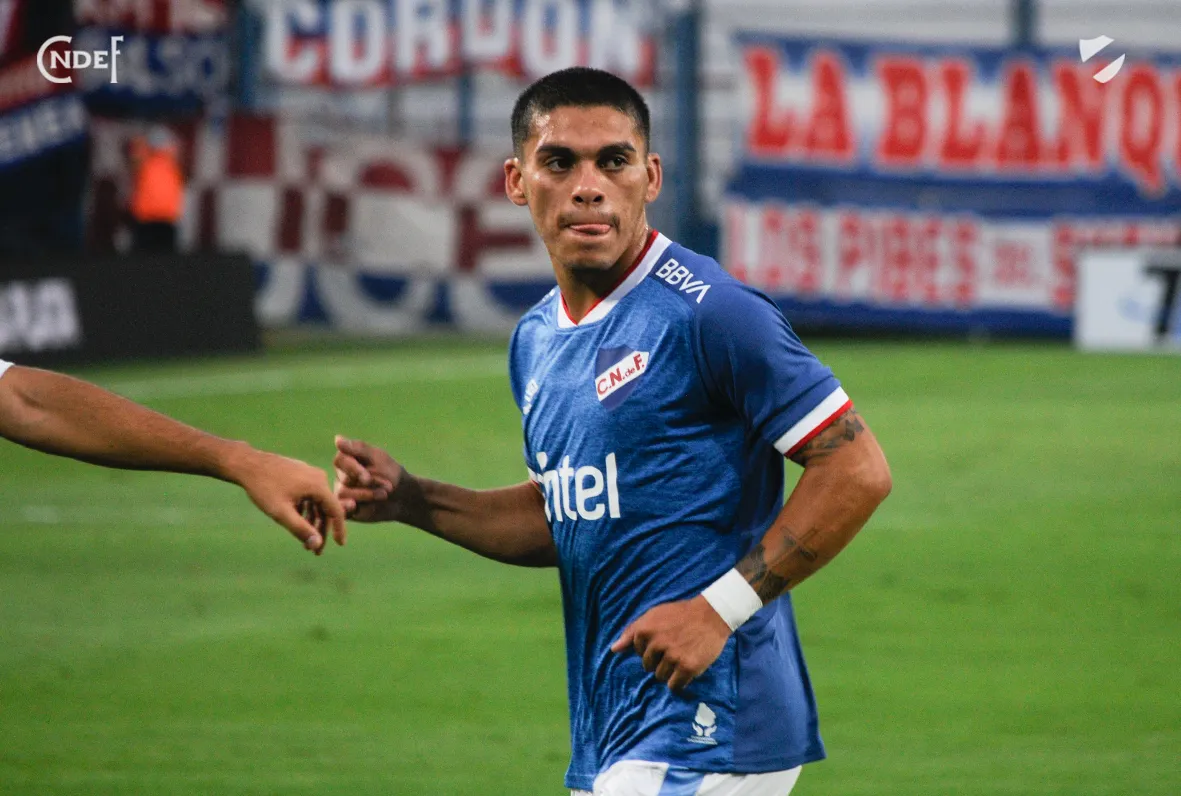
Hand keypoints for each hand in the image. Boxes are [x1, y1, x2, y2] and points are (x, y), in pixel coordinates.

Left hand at [232, 448, 346, 554]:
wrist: (247, 464)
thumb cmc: (263, 488)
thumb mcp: (281, 512)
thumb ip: (300, 529)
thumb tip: (317, 544)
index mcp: (318, 485)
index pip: (336, 511)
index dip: (340, 530)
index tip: (340, 545)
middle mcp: (318, 478)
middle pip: (326, 509)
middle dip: (320, 531)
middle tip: (315, 551)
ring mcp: (310, 474)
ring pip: (317, 503)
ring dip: (312, 522)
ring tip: (304, 540)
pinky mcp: (301, 474)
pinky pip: (309, 496)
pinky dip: (305, 511)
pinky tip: (296, 521)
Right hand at [333, 435, 398, 522]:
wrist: (402, 495)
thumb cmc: (389, 472)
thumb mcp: (378, 458)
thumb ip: (358, 449)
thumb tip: (337, 439)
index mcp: (346, 460)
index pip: (340, 460)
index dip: (353, 469)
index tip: (367, 477)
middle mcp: (340, 476)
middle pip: (345, 479)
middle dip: (369, 482)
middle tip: (388, 486)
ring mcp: (342, 493)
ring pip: (343, 494)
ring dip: (366, 494)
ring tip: (384, 495)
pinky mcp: (346, 509)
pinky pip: (340, 509)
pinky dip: (346, 508)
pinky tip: (354, 506)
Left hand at [610, 596, 732, 690]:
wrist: (712, 614)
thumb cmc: (681, 614)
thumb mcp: (653, 615)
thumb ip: (632, 632)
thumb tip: (614, 650)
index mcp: (645, 630)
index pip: (638, 653)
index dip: (651, 649)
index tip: (664, 641)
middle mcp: (656, 644)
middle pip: (649, 667)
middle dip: (660, 661)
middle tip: (675, 649)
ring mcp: (672, 657)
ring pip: (661, 677)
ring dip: (670, 672)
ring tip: (682, 656)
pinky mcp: (687, 667)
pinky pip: (674, 686)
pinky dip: (680, 681)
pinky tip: (687, 669)